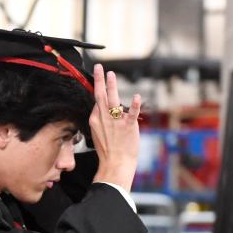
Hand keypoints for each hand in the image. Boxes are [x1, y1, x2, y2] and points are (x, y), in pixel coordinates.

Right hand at [88, 64, 140, 190]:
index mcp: (95, 120)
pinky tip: (137, 96)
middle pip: (100, 96)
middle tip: (99, 67)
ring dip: (112, 86)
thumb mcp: (97, 134)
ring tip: (111, 74)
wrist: (115, 164)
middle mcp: (104, 119)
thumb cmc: (108, 151)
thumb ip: (99, 120)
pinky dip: (135, 105)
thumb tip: (99, 109)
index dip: (99, 90)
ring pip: (113, 100)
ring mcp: (116, 122)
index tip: (100, 80)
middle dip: (100, 80)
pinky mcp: (128, 127)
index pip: (97, 102)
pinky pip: (132, 114)